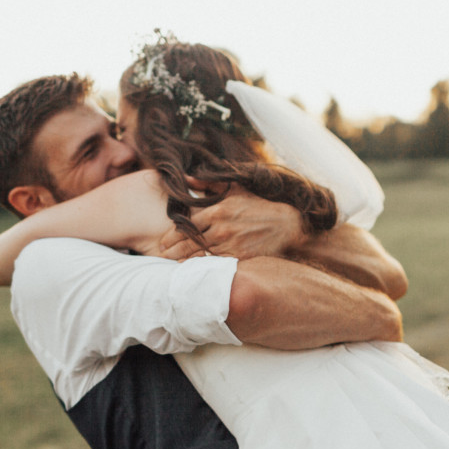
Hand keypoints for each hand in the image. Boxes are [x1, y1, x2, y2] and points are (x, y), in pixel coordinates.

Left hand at [159, 185, 305, 259]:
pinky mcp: (239, 257)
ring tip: (173, 263)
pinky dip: (203, 267)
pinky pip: (215, 264)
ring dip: (185, 260)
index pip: (187, 223)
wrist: (287, 224)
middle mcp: (221, 228)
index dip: (172, 234)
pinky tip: (194, 270)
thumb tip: (186, 178)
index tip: (163, 240)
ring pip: (200, 255)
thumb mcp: (235, 189)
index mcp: (218, 210)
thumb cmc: (259, 206)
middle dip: (172, 249)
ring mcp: (230, 244)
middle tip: (161, 254)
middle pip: (189, 241)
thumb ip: (208, 184)